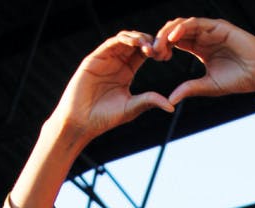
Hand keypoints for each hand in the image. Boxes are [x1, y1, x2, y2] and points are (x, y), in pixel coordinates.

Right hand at [53, 30, 174, 141]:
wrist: (82, 122)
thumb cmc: (105, 118)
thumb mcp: (132, 108)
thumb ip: (149, 101)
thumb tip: (172, 107)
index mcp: (127, 72)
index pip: (143, 53)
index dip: (156, 50)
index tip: (167, 56)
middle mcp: (116, 62)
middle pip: (135, 42)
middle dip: (149, 41)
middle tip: (160, 50)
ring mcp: (105, 59)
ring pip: (124, 39)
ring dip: (138, 39)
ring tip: (149, 47)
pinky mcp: (94, 58)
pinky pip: (111, 43)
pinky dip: (124, 40)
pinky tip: (136, 44)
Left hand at [154, 17, 254, 103]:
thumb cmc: (239, 80)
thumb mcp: (208, 86)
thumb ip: (189, 88)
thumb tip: (169, 100)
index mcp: (199, 48)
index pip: (174, 43)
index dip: (162, 48)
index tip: (154, 59)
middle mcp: (203, 35)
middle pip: (175, 31)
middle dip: (161, 39)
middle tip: (153, 52)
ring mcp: (211, 29)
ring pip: (183, 25)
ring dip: (169, 33)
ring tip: (160, 46)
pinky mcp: (219, 26)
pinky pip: (197, 23)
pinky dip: (183, 29)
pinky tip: (174, 38)